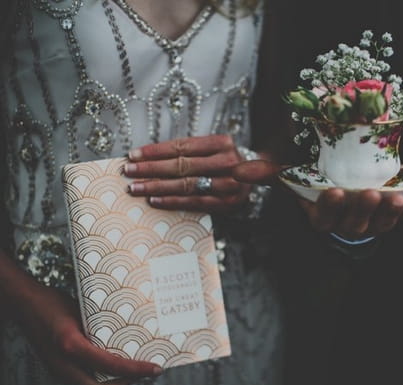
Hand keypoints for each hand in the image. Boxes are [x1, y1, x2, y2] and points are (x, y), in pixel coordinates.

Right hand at [16, 282, 161, 384]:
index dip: (136, 370)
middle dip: (126, 383)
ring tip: (134, 369)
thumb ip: (100, 325)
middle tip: (145, 372)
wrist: (24, 305)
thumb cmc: (53, 302)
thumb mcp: (82, 309)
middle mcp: (64, 364)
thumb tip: (130, 332)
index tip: (155, 368)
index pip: (111, 365)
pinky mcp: (58, 369)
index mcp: (71, 346)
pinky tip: (115, 365)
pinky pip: (84, 380)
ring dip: (114, 383)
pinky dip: (102, 377)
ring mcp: (58, 370)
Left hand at [125, 135, 250, 212]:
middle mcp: (228, 162)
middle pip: (182, 165)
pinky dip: (171, 201)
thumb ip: (187, 151)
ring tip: (136, 187)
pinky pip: (193, 202)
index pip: (182, 146)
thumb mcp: (212, 149)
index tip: (133, 154)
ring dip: (157, 187)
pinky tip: (154, 200)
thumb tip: (147, 157)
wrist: (254, 180)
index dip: (156, 151)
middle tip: (129, 171)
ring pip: (186, 185)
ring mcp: (228, 184)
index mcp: (222, 142)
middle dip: (151, 169)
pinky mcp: (226, 203)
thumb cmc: (224, 162)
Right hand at [233, 160, 402, 238]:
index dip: (330, 208)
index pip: (323, 218)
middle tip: (369, 194)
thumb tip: (235, 172)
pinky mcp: (394, 215)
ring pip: (381, 224)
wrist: (344, 191)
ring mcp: (373, 221)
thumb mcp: (293, 178)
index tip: (334, 192)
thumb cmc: (316, 184)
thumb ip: (270, 173)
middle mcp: (348, 224)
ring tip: (397, 198)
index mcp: (322, 217)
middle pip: (354, 223)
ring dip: (391, 213)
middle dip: (362, 210)